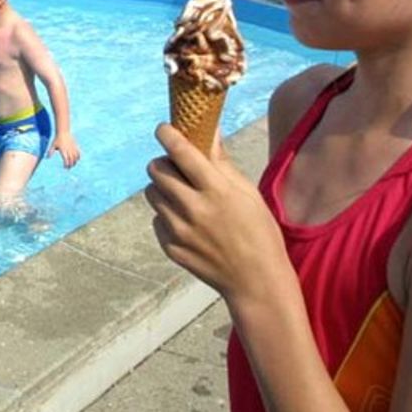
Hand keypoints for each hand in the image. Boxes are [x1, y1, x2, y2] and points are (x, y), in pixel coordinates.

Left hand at [49, 131, 80, 168]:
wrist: (63, 132)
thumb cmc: (57, 139)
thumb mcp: (53, 145)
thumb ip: (50, 151)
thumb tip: (47, 157)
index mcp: (63, 150)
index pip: (66, 160)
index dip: (66, 164)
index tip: (65, 167)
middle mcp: (69, 150)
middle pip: (71, 160)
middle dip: (71, 165)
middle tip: (69, 168)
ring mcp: (73, 148)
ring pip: (75, 157)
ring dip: (75, 162)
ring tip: (73, 165)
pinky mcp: (75, 145)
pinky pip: (78, 152)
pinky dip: (78, 156)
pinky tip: (77, 159)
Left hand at [143, 123, 287, 302]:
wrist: (257, 282)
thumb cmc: (259, 233)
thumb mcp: (248, 194)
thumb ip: (222, 163)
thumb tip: (210, 130)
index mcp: (217, 192)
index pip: (182, 153)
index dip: (168, 135)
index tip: (163, 128)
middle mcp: (194, 209)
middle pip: (157, 171)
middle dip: (164, 163)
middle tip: (177, 167)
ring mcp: (179, 231)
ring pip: (152, 194)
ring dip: (163, 189)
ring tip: (184, 196)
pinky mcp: (171, 248)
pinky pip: (157, 220)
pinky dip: (167, 216)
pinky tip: (189, 223)